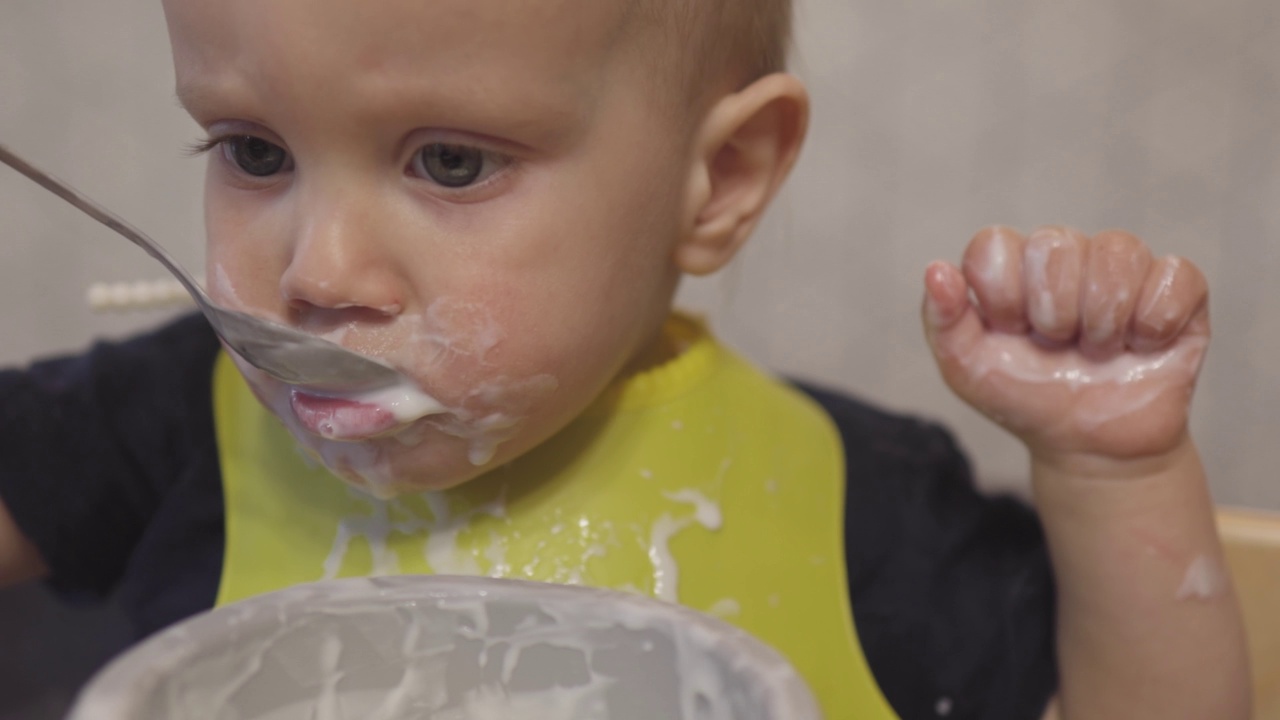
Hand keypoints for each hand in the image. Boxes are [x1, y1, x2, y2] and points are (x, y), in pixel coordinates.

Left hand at [922, 226, 1208, 465]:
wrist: (1090, 447)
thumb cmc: (1025, 399)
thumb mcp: (968, 371)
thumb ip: (943, 322)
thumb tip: (936, 270)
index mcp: (1012, 267)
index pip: (995, 244)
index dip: (1001, 293)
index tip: (1009, 331)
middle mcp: (1066, 256)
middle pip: (1055, 243)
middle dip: (1053, 313)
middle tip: (1057, 348)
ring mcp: (1122, 268)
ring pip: (1118, 251)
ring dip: (1103, 320)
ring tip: (1098, 352)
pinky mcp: (1177, 288)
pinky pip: (1175, 275)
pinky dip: (1155, 322)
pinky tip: (1142, 346)